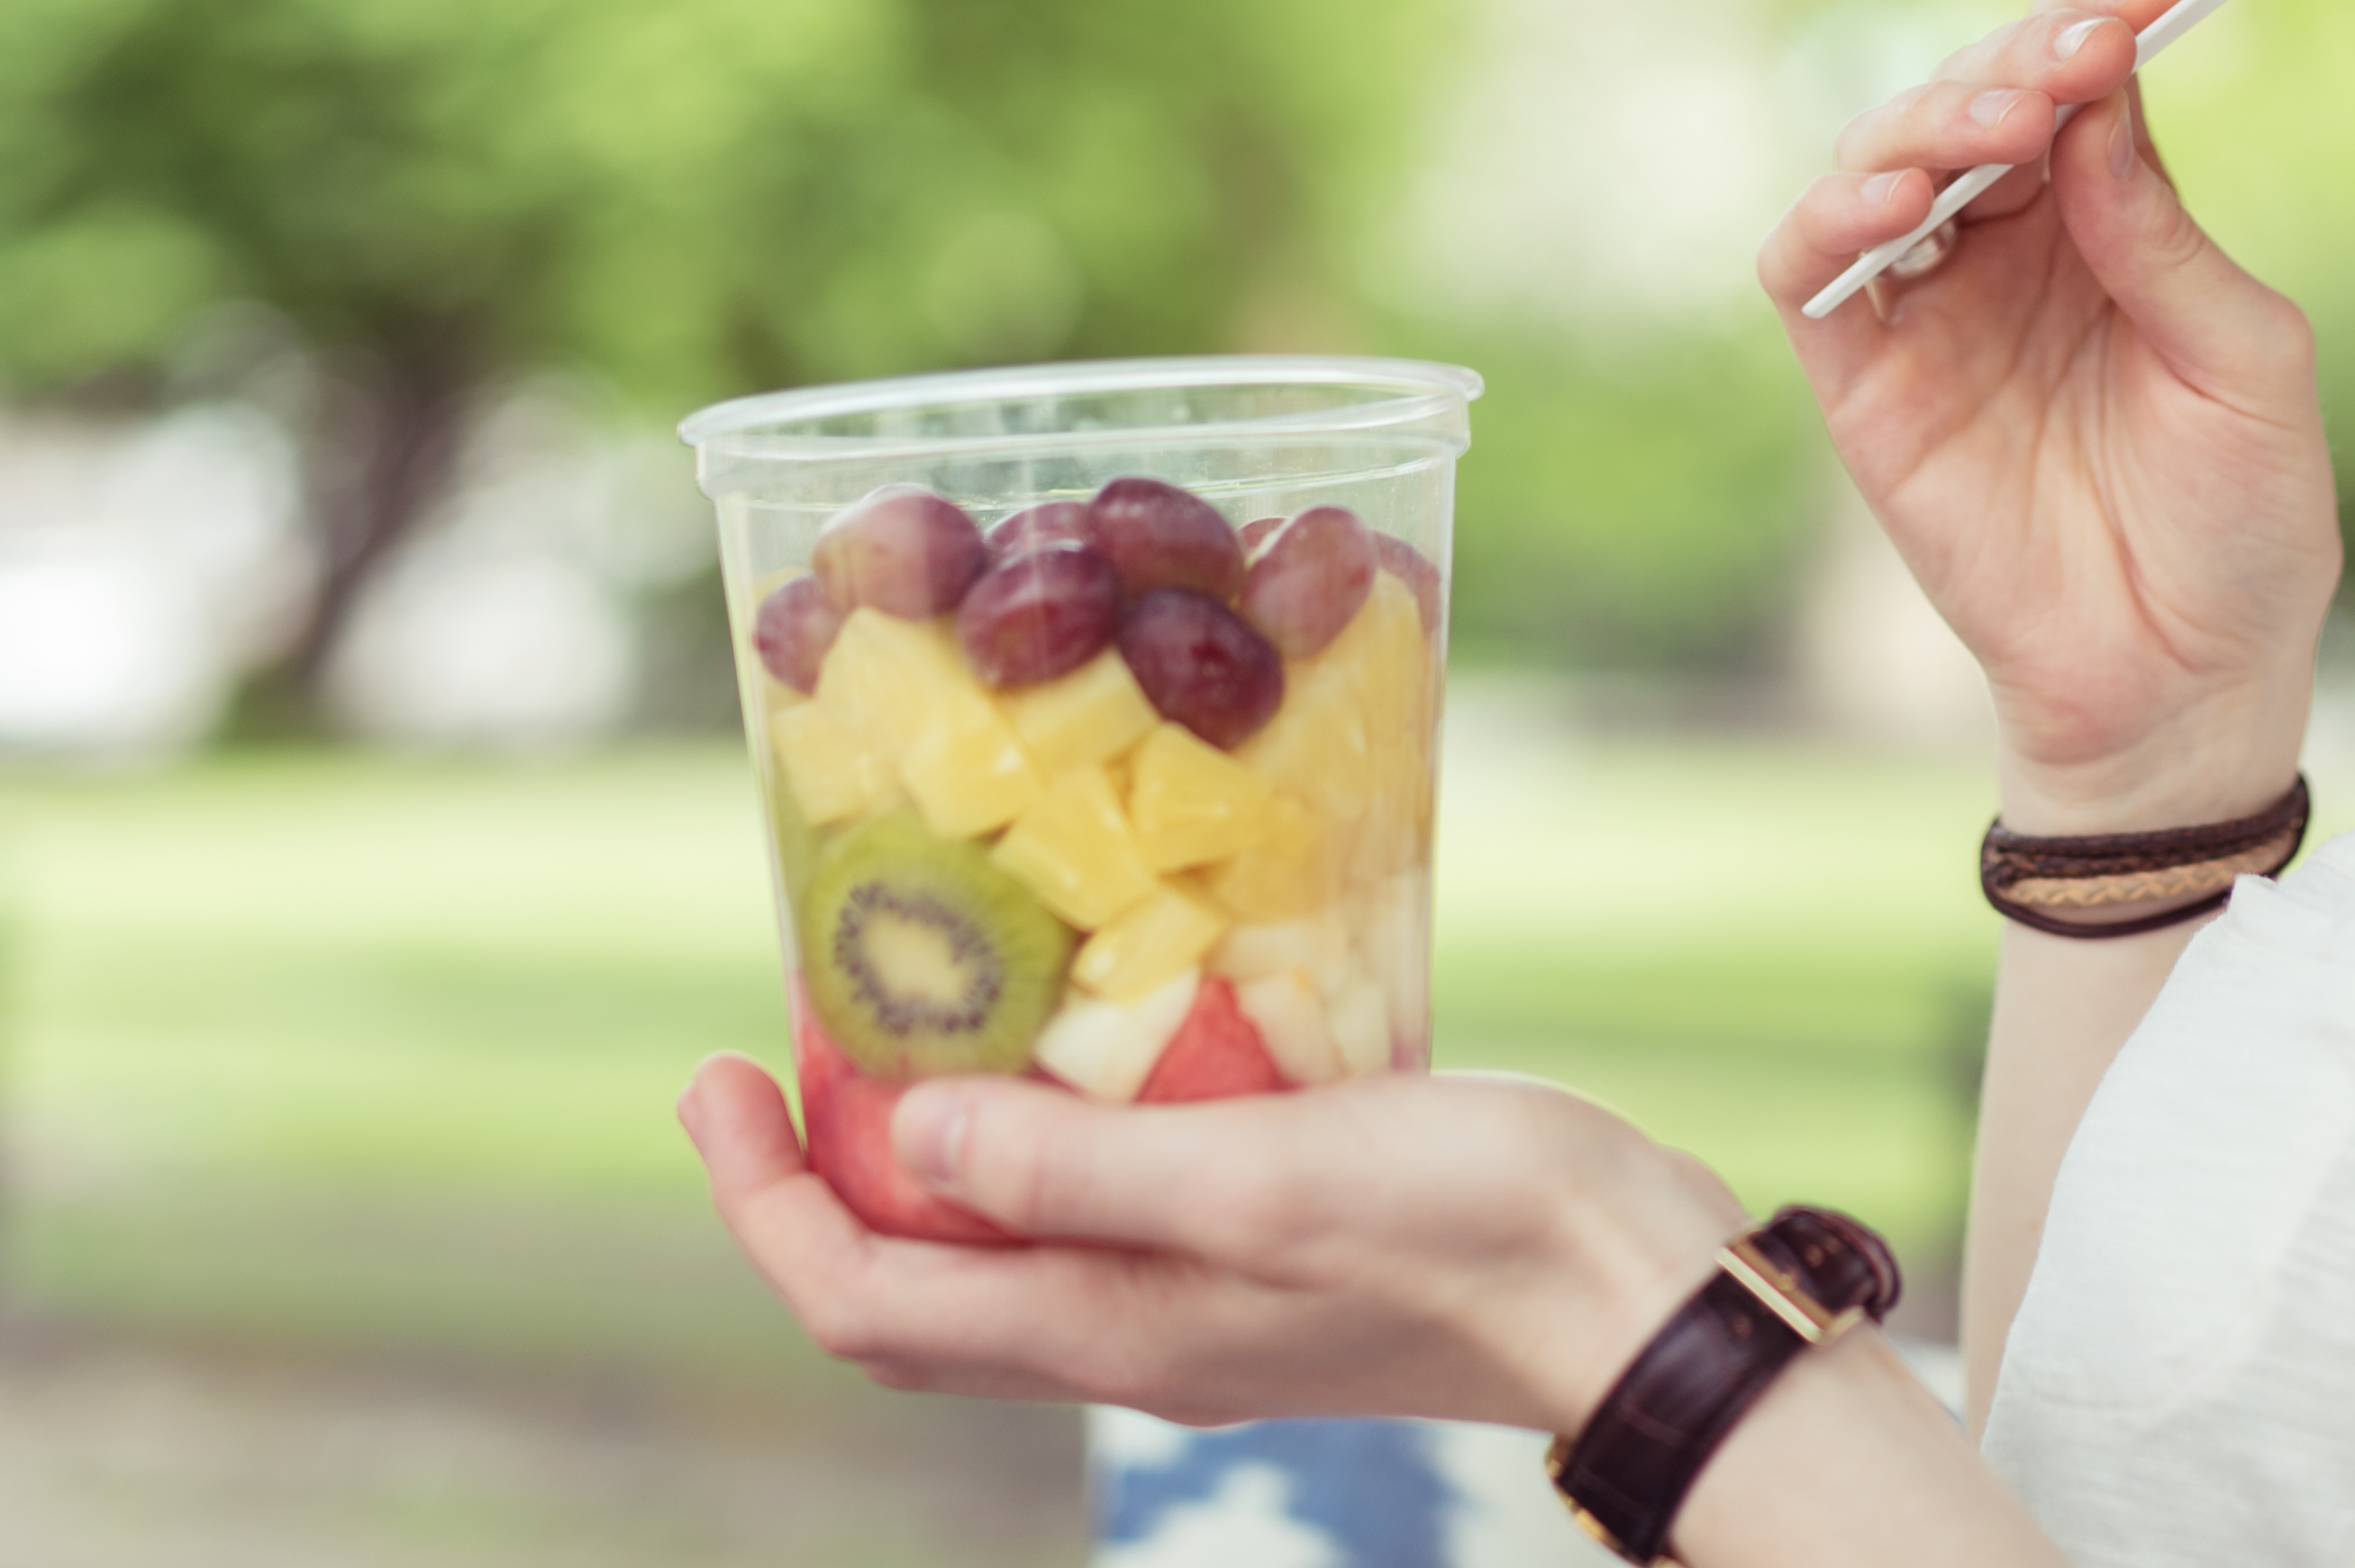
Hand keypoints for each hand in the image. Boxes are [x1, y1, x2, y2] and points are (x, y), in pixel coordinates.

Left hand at [680, 1055, 1733, 1430]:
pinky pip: (1101, 1209)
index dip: (760, 1200)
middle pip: (911, 1290)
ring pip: (1002, 1250)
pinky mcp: (1271, 1254)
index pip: (862, 1298)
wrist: (1637, 1291)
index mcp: (1108, 1327)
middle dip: (817, 1176)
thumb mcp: (1261, 1175)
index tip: (717, 1073)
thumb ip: (1084, 1169)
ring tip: (919, 1018)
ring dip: (928, 1151)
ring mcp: (1201, 1305)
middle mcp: (1131, 1335)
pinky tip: (1093, 1036)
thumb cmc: (1468, 1225)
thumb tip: (912, 1140)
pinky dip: (1048, 1133)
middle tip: (785, 1041)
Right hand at [1754, 0, 2335, 828]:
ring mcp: (1930, 311)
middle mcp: (2009, 248)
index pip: (2079, 85)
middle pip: (1975, 99)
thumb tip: (2098, 104)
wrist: (2189, 680)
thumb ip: (2165, 234)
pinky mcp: (1865, 384)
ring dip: (1932, 114)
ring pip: (1880, 159)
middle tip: (2082, 50)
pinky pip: (1808, 273)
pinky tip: (1897, 195)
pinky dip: (1831, 214)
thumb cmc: (2245, 521)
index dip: (2094, 17)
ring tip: (2008, 120)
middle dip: (2022, 55)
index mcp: (2109, 222)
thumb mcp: (2247, 360)